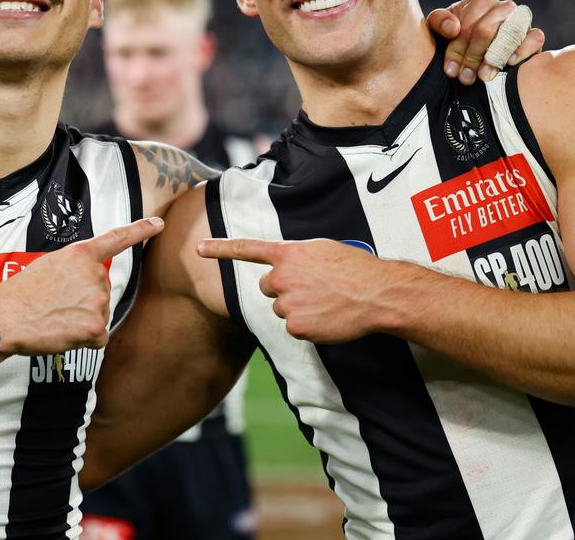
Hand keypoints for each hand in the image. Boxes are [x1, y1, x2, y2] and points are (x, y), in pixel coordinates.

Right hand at [0, 217, 163, 354]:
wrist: (4, 317)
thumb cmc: (21, 293)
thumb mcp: (49, 265)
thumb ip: (75, 268)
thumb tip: (87, 283)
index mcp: (80, 255)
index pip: (116, 239)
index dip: (140, 231)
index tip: (158, 225)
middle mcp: (93, 274)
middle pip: (102, 291)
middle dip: (84, 301)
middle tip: (56, 304)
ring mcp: (97, 301)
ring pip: (100, 315)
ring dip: (82, 320)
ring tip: (55, 317)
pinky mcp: (95, 327)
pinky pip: (98, 337)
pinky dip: (83, 340)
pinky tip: (63, 333)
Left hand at [197, 236, 386, 342]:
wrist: (375, 293)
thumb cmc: (354, 268)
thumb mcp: (322, 250)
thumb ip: (297, 257)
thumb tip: (286, 267)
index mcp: (287, 254)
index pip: (247, 249)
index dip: (221, 249)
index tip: (199, 248)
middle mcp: (281, 277)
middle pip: (267, 286)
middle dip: (284, 288)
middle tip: (312, 288)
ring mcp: (286, 303)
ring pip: (281, 307)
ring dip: (297, 306)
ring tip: (324, 301)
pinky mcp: (295, 326)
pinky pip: (293, 326)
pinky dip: (308, 324)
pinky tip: (326, 316)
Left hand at [428, 0, 544, 84]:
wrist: (469, 49)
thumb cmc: (452, 36)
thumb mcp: (438, 27)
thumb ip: (439, 22)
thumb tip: (453, 28)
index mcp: (482, 0)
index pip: (470, 23)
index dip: (458, 47)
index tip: (450, 68)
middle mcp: (503, 6)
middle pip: (487, 30)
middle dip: (472, 56)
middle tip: (464, 77)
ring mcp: (521, 20)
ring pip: (510, 33)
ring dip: (494, 57)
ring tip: (483, 76)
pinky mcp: (533, 35)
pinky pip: (535, 37)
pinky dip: (524, 49)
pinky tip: (510, 63)